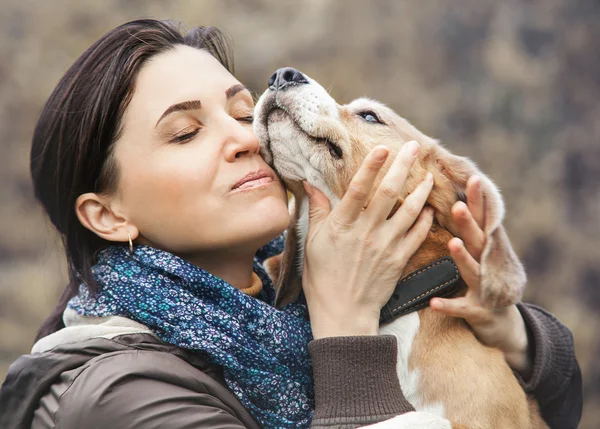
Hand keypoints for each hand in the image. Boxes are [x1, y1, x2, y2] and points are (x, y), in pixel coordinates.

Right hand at [302, 142, 433, 339]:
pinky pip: (418, 235)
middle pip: (389, 192)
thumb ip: (316, 211)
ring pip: (410, 211)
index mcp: (343, 225)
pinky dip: (425, 220)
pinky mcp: (399, 259)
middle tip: (414, 147)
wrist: (343, 313)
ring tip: (429, 174)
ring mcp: (386, 245)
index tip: (383, 147)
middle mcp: (367, 231)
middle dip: (403, 166)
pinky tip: (429, 208)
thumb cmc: (322, 278)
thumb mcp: (312, 243)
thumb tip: (309, 183)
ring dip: (421, 190)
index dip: (372, 166)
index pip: (359, 188)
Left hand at [430, 176, 531, 375]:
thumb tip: (454, 198)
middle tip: (458, 206)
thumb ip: (470, 230)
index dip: (477, 200)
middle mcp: (488, 264)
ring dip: (463, 258)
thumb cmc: (485, 280)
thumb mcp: (480, 254)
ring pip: (473, 270)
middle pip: (478, 240)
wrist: (503, 324)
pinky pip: (461, 308)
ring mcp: (485, 288)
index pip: (481, 220)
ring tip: (453, 243)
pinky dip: (449, 305)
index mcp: (484, 248)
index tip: (472, 177)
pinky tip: (433, 303)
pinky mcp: (478, 311)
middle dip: (469, 223)